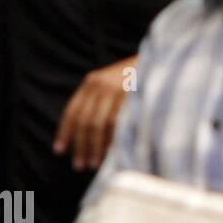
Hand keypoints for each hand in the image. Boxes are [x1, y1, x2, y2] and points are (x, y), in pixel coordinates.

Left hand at [54, 56, 134, 170]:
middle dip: (81, 146)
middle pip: (85, 121)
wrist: (163, 56)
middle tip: (79, 165)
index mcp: (92, 81)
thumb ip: (99, 100)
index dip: (65, 133)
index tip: (59, 151)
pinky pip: (118, 122)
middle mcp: (101, 84)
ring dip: (95, 147)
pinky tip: (111, 151)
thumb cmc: (138, 75)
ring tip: (94, 164)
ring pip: (99, 124)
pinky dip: (113, 139)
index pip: (72, 111)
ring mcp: (118, 89)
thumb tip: (86, 134)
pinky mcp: (133, 95)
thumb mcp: (113, 81)